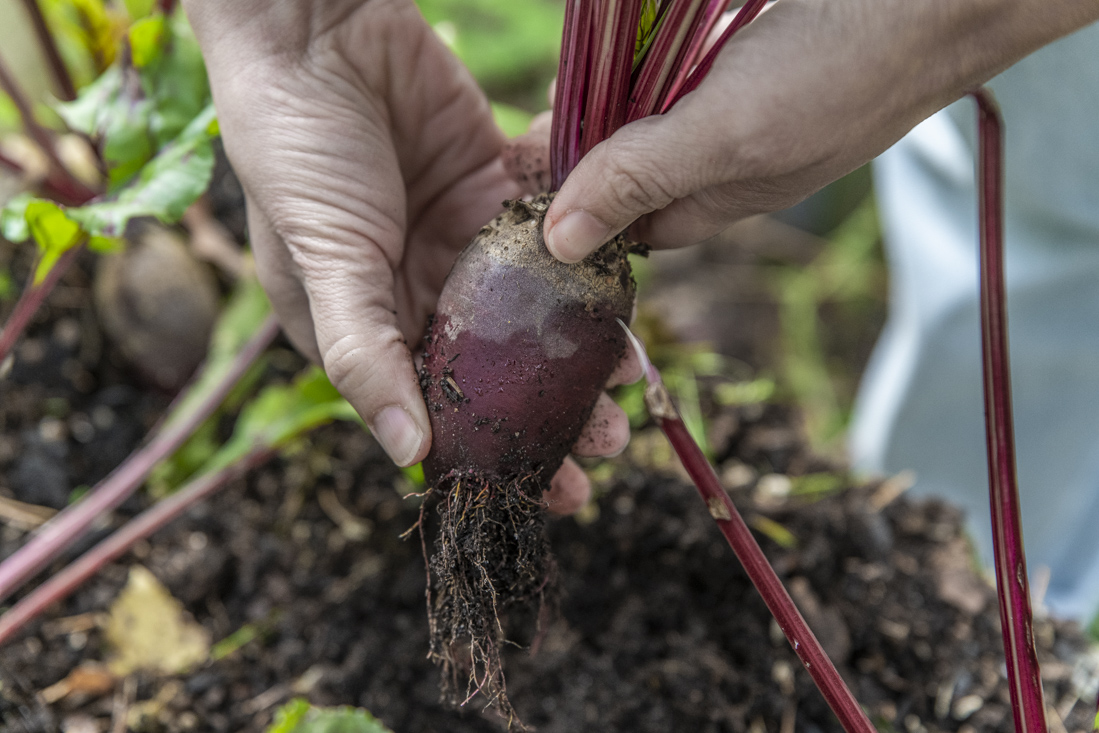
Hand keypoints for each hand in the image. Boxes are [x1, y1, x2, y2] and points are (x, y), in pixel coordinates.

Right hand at [182, 0, 633, 510]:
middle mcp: (415, 288)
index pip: (431, 406)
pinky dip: (582, 260)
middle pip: (494, 368)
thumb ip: (363, 352)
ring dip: (579, 348)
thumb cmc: (296, 149)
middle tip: (608, 445)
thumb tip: (405, 453)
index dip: (488, 453)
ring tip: (628, 382)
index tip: (548, 495)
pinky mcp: (496, 186)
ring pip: (532, 310)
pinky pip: (548, 235)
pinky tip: (622, 295)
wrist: (319, 28)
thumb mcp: (321, 260)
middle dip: (551, 410)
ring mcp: (460, 239)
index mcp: (366, 322)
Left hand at [543, 0, 1098, 260]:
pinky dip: (640, 74)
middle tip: (522, 135)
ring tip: (556, 97)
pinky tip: (618, 56)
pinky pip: (676, 82)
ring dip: (602, 112)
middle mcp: (723, 166)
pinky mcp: (747, 67)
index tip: (513, 183)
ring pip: (649, 126)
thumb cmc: (836, 72)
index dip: (568, 212)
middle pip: (628, 177)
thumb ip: (642, 180)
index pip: (623, 230)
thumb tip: (560, 243)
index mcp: (718, 203)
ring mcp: (737, 114)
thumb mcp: (726, 135)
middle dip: (574, 160)